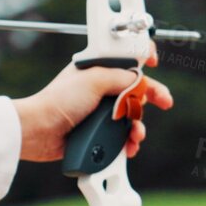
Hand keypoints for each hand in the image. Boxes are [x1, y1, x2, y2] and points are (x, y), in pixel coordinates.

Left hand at [12, 62, 172, 162]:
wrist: (39, 130)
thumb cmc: (59, 101)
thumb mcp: (94, 79)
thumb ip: (122, 77)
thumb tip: (139, 82)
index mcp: (98, 69)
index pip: (126, 59)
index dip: (143, 57)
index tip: (155, 61)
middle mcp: (100, 89)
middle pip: (135, 90)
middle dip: (150, 97)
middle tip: (165, 102)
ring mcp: (99, 112)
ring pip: (131, 116)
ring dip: (139, 126)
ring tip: (136, 135)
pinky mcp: (96, 133)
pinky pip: (121, 136)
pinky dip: (128, 142)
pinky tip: (129, 147)